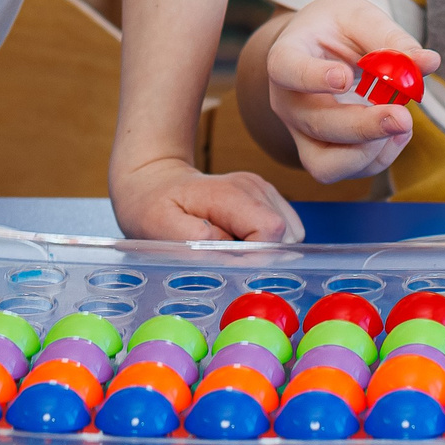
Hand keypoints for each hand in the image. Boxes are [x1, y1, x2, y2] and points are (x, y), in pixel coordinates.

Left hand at [112, 154, 305, 243]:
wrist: (155, 181)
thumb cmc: (155, 206)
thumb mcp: (161, 225)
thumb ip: (197, 239)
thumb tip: (230, 249)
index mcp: (230, 193)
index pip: (270, 229)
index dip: (255, 256)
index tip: (229, 262)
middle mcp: (254, 187)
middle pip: (284, 236)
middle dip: (260, 255)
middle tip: (224, 253)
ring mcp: (263, 190)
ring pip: (289, 236)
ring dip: (264, 249)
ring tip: (228, 244)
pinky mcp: (266, 197)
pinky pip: (286, 232)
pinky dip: (267, 243)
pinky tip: (237, 238)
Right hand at [264, 0, 440, 184]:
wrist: (320, 47)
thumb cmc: (336, 28)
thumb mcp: (360, 17)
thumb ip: (390, 38)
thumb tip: (429, 61)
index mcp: (287, 55)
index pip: (287, 70)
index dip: (312, 78)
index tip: (345, 77)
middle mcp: (287, 101)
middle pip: (316, 125)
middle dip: (362, 127)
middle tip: (402, 116)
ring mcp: (302, 133)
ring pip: (326, 165)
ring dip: (371, 151)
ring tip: (402, 123)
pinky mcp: (323, 153)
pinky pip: (349, 170)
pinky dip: (381, 156)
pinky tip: (398, 131)